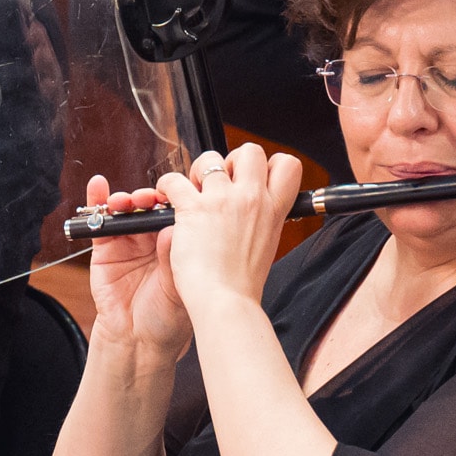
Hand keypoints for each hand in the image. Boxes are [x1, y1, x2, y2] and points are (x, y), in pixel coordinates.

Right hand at [78, 174, 192, 366]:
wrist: (139, 341)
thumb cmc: (167, 319)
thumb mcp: (177, 287)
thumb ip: (172, 258)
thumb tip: (172, 229)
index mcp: (175, 247)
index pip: (174, 215)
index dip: (173, 202)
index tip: (174, 196)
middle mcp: (152, 241)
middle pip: (149, 208)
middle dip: (147, 198)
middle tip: (147, 200)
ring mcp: (128, 243)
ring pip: (126, 211)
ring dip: (124, 199)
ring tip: (125, 202)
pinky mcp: (104, 249)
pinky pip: (100, 221)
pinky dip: (97, 201)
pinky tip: (98, 186)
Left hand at [159, 143, 303, 315]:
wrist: (227, 303)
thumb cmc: (243, 284)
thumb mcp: (267, 245)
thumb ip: (263, 221)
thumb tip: (256, 209)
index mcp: (274, 210)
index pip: (289, 166)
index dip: (269, 164)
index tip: (252, 177)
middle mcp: (252, 199)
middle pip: (250, 151)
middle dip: (232, 160)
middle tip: (220, 182)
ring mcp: (223, 201)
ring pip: (209, 159)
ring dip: (196, 172)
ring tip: (191, 193)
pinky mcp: (194, 208)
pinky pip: (174, 179)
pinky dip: (167, 185)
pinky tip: (168, 198)